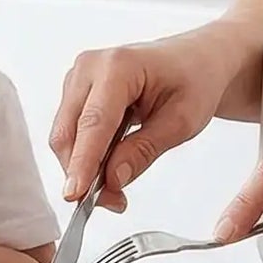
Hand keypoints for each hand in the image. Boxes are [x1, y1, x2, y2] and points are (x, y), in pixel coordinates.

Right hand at [50, 29, 242, 211]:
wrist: (195, 60)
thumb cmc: (194, 81)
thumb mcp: (182, 121)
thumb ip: (144, 150)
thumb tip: (112, 179)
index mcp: (118, 66)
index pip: (93, 123)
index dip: (82, 162)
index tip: (75, 194)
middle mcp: (89, 67)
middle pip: (69, 131)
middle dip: (82, 172)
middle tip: (114, 202)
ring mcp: (78, 78)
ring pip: (66, 135)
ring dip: (84, 167)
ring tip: (117, 188)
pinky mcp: (76, 91)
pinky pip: (71, 132)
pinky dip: (86, 156)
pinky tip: (110, 165)